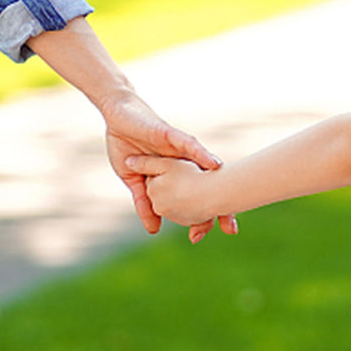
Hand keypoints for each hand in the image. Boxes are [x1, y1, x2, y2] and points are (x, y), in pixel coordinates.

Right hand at [25, 18, 235, 238]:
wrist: (118, 116)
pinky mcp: (172, 135)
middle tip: (231, 227)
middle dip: (219, 205)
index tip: (211, 234)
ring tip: (232, 199)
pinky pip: (190, 145)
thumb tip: (153, 230)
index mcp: (176, 176)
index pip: (193, 198)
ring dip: (217, 183)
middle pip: (206, 186)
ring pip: (203, 168)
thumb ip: (145, 203)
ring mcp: (180, 150)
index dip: (202, 215)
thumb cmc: (128, 147)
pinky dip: (201, 155)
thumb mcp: (134, 181)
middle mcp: (184, 164)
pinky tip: (215, 165)